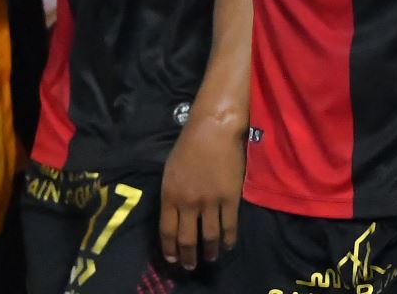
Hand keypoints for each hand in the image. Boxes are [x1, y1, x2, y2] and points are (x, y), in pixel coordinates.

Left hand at [159, 116, 244, 269]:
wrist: (213, 130)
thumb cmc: (189, 146)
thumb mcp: (170, 171)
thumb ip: (171, 195)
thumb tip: (174, 215)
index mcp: (169, 195)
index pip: (167, 231)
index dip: (170, 249)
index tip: (173, 258)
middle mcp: (187, 203)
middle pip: (187, 239)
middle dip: (188, 257)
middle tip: (191, 266)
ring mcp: (210, 202)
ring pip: (209, 237)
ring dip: (210, 252)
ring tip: (211, 258)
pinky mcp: (230, 199)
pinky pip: (229, 227)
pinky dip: (229, 240)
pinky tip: (228, 246)